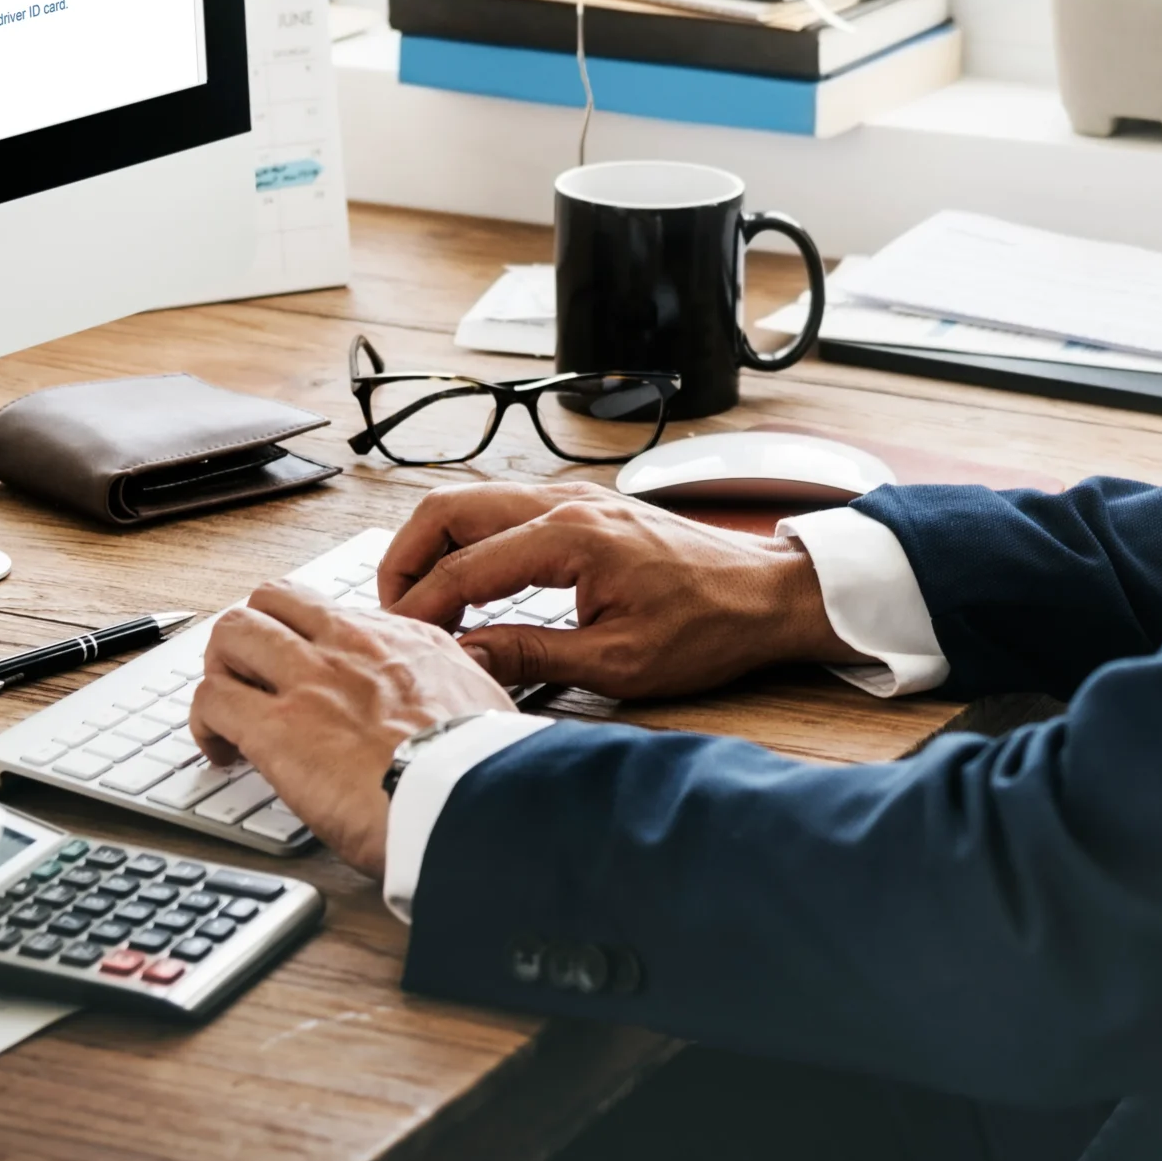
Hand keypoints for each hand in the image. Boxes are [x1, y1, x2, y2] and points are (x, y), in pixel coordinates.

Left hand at [189, 580, 517, 877]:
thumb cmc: (483, 769)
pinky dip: (204, 724)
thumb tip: (453, 694)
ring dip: (220, 671)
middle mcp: (350, 645)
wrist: (473, 801)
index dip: (304, 638)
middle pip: (272, 601)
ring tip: (226, 712)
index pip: (330, 611)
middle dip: (251, 636)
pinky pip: (211, 699)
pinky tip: (220, 753)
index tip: (303, 671)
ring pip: (232, 633)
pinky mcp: (276, 727)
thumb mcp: (484, 701)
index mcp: (402, 639)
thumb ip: (455, 686)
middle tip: (250, 679)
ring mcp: (309, 680)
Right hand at [380, 482, 858, 698]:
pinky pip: (502, 510)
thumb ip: (532, 655)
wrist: (768, 595)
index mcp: (570, 537)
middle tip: (393, 613)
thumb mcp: (619, 662)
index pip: (464, 567)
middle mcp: (565, 502)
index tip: (398, 642)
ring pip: (471, 501)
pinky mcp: (582, 507)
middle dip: (406, 559)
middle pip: (448, 509)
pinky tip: (468, 586)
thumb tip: (464, 658)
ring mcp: (573, 498)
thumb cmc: (709, 628)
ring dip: (434, 546)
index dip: (420, 607)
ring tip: (422, 602)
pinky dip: (468, 541)